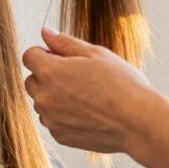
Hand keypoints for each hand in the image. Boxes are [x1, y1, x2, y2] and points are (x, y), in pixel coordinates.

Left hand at [22, 27, 168, 157]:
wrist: (140, 123)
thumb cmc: (122, 84)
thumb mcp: (96, 54)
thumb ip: (64, 42)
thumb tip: (44, 32)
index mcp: (50, 72)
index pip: (29, 56)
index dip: (44, 53)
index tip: (63, 57)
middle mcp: (44, 97)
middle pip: (32, 80)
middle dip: (47, 75)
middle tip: (77, 76)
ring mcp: (50, 119)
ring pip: (41, 102)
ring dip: (54, 96)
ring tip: (86, 96)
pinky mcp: (60, 136)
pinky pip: (52, 120)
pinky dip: (63, 115)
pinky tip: (87, 112)